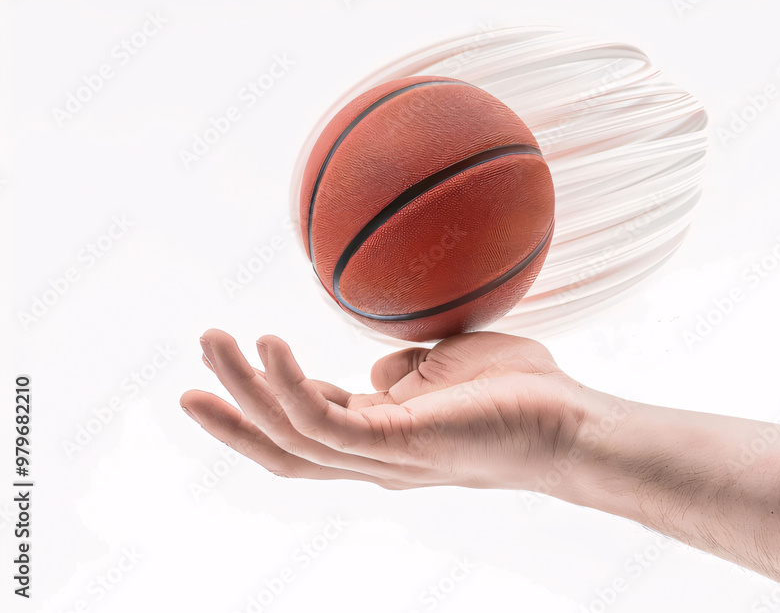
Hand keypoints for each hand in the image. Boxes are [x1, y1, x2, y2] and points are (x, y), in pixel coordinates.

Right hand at [180, 329, 594, 491]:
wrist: (571, 422)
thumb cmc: (519, 393)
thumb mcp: (445, 369)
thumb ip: (405, 372)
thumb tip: (381, 368)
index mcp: (382, 437)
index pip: (306, 429)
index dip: (260, 406)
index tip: (225, 370)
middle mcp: (374, 457)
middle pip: (282, 447)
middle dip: (230, 414)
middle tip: (190, 372)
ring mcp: (385, 457)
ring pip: (290, 436)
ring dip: (243, 391)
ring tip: (213, 341)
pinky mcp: (402, 445)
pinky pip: (327, 423)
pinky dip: (289, 386)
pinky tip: (269, 345)